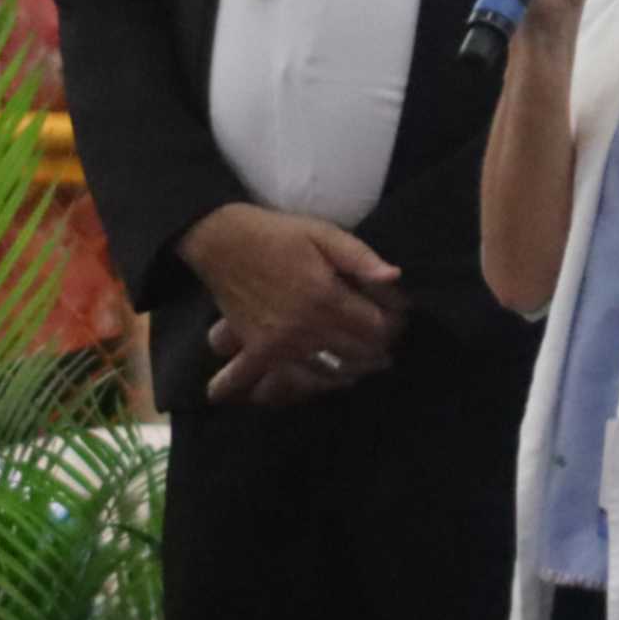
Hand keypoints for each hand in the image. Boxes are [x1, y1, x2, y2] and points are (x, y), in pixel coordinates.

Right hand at [179, 205, 404, 404]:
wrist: (222, 242)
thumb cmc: (277, 234)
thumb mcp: (323, 233)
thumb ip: (359, 257)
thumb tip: (394, 277)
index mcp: (327, 296)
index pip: (376, 328)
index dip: (393, 325)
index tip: (396, 320)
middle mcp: (307, 327)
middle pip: (358, 354)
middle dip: (377, 351)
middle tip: (384, 346)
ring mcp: (282, 344)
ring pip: (330, 373)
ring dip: (350, 372)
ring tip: (360, 367)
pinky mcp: (260, 351)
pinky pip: (286, 380)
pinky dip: (303, 387)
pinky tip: (318, 384)